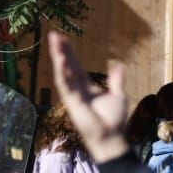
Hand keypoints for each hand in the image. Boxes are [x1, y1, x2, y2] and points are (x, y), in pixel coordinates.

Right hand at [46, 32, 130, 163]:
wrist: (111, 138)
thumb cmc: (113, 121)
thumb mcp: (118, 96)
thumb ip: (116, 81)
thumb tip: (118, 65)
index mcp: (86, 87)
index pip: (75, 65)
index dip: (69, 52)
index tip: (63, 37)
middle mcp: (76, 90)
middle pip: (67, 66)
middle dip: (60, 50)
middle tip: (53, 34)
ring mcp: (73, 96)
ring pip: (63, 73)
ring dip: (58, 57)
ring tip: (54, 41)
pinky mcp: (73, 103)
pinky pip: (66, 85)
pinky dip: (63, 73)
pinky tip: (60, 60)